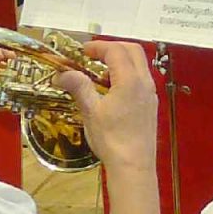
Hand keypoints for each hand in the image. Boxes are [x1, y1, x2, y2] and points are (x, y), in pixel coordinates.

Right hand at [66, 39, 158, 172]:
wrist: (133, 166)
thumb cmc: (112, 140)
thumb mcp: (90, 112)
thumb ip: (78, 87)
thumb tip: (61, 74)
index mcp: (130, 80)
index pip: (116, 51)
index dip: (98, 47)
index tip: (82, 51)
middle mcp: (145, 83)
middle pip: (133, 51)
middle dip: (112, 47)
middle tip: (93, 55)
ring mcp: (150, 94)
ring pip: (140, 65)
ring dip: (121, 60)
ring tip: (100, 70)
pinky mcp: (150, 105)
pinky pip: (141, 79)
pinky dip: (127, 74)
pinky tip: (112, 88)